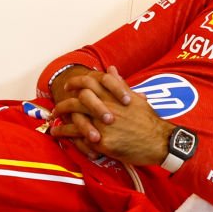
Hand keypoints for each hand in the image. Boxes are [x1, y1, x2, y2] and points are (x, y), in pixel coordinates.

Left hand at [48, 66, 169, 165]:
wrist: (159, 141)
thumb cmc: (148, 120)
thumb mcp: (135, 98)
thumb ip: (120, 84)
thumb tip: (111, 69)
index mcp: (113, 96)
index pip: (89, 82)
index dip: (75, 82)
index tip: (68, 86)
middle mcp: (106, 108)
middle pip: (77, 101)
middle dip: (63, 105)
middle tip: (56, 108)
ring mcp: (103, 125)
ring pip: (75, 121)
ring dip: (61, 123)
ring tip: (53, 125)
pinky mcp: (103, 142)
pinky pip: (81, 139)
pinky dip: (69, 138)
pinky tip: (62, 138)